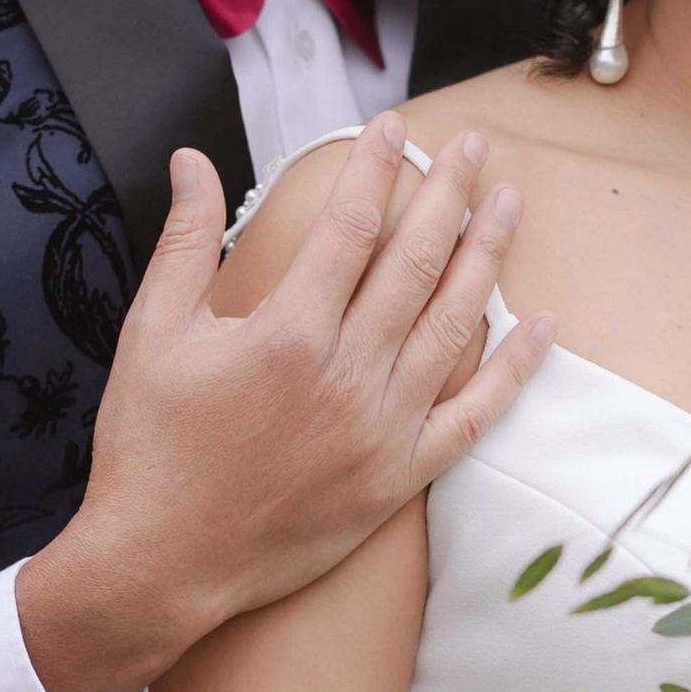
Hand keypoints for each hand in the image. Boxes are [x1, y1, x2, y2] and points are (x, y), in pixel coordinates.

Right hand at [16, 118, 554, 691]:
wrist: (159, 563)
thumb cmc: (149, 447)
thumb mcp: (152, 332)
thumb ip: (186, 239)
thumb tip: (194, 160)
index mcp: (287, 333)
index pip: (351, 226)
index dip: (378, 168)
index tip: (396, 128)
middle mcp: (346, 376)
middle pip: (416, 264)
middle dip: (449, 194)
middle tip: (473, 147)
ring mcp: (381, 431)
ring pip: (454, 327)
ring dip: (486, 259)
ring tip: (508, 205)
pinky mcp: (398, 480)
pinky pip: (472, 416)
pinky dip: (513, 370)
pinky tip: (541, 324)